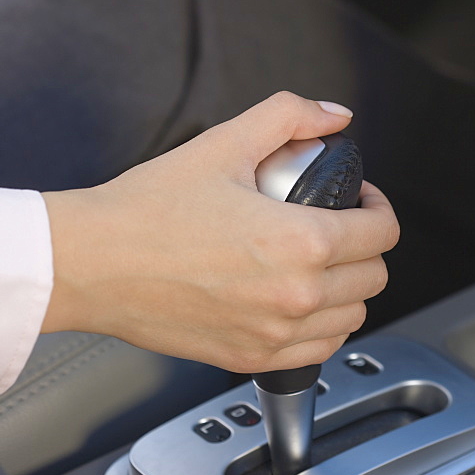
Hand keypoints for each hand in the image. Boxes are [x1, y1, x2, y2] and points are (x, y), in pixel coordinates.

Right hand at [41, 92, 398, 372]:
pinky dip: (323, 326)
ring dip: (349, 287)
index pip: (382, 233)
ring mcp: (274, 335)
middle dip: (367, 245)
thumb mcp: (225, 143)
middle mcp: (295, 296)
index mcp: (300, 242)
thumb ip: (290, 116)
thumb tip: (333, 115)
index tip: (363, 200)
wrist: (92, 262)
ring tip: (323, 263)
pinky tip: (301, 301)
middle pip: (375, 277)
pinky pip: (319, 350)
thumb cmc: (148, 209)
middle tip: (341, 225)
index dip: (379, 207)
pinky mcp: (250, 359)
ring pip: (353, 317)